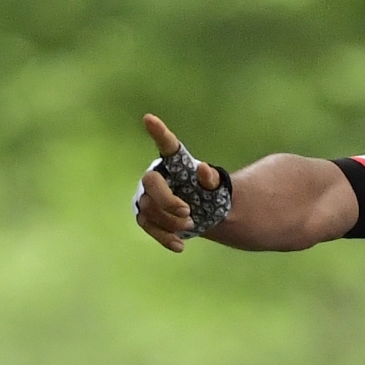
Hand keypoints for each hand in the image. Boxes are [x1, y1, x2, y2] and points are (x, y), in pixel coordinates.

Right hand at [135, 114, 224, 251]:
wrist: (205, 215)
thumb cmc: (211, 196)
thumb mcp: (218, 189)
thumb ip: (212, 179)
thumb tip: (202, 169)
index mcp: (176, 164)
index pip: (168, 146)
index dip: (159, 133)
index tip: (150, 118)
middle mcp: (158, 176)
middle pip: (150, 182)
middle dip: (166, 200)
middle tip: (187, 212)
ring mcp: (148, 195)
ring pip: (149, 207)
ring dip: (171, 221)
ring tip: (191, 225)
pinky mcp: (146, 215)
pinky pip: (146, 224)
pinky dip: (163, 236)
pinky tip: (179, 246)